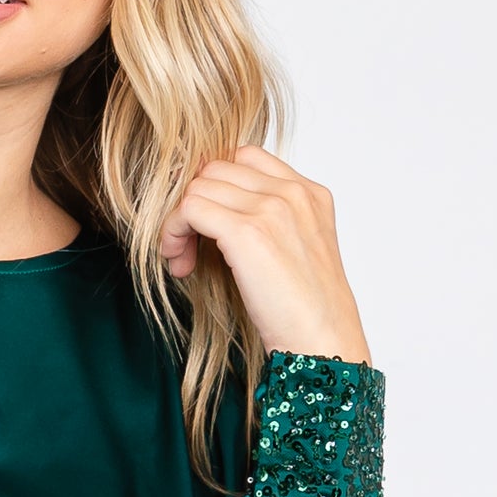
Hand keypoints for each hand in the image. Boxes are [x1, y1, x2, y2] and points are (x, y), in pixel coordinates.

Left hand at [159, 144, 372, 365]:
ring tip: (183, 259)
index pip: (244, 157)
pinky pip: (189, 208)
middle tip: (188, 247)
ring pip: (198, 187)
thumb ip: (266, 222)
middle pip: (215, 169)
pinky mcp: (247, 232)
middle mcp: (292, 192)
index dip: (214, 186)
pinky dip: (173, 232)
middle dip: (193, 204)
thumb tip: (211, 209)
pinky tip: (180, 262)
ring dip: (178, 222)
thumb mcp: (294, 251)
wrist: (323, 340)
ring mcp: (271, 208)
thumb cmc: (306, 310)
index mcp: (308, 192)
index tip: (206, 223)